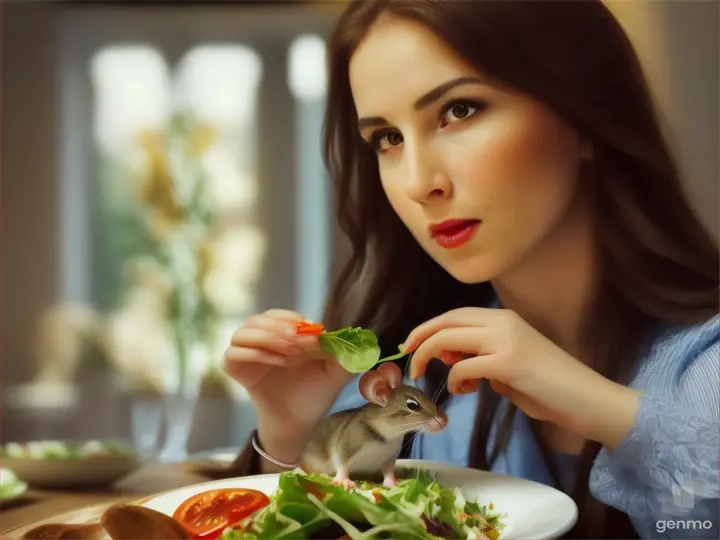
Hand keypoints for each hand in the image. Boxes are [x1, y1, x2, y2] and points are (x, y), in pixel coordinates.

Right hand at [223, 309, 351, 462]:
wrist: (298, 423)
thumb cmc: (315, 394)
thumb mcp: (335, 373)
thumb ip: (344, 355)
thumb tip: (354, 338)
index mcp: (281, 336)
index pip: (276, 315)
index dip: (292, 319)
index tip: (311, 331)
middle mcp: (260, 342)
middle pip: (256, 320)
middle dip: (279, 328)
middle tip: (299, 343)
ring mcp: (246, 356)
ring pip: (242, 333)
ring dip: (267, 339)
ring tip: (291, 355)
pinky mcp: (236, 371)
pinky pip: (232, 354)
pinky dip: (254, 354)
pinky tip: (278, 363)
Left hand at [404, 308, 638, 448]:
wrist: (588, 399)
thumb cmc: (550, 387)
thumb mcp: (509, 365)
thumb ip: (482, 358)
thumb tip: (454, 361)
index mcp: (503, 318)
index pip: (454, 315)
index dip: (428, 328)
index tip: (412, 346)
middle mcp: (502, 321)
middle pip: (445, 321)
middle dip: (419, 338)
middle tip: (408, 359)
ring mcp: (505, 339)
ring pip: (447, 339)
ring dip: (430, 358)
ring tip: (436, 379)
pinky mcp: (507, 362)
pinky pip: (463, 366)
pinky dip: (455, 379)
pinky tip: (466, 390)